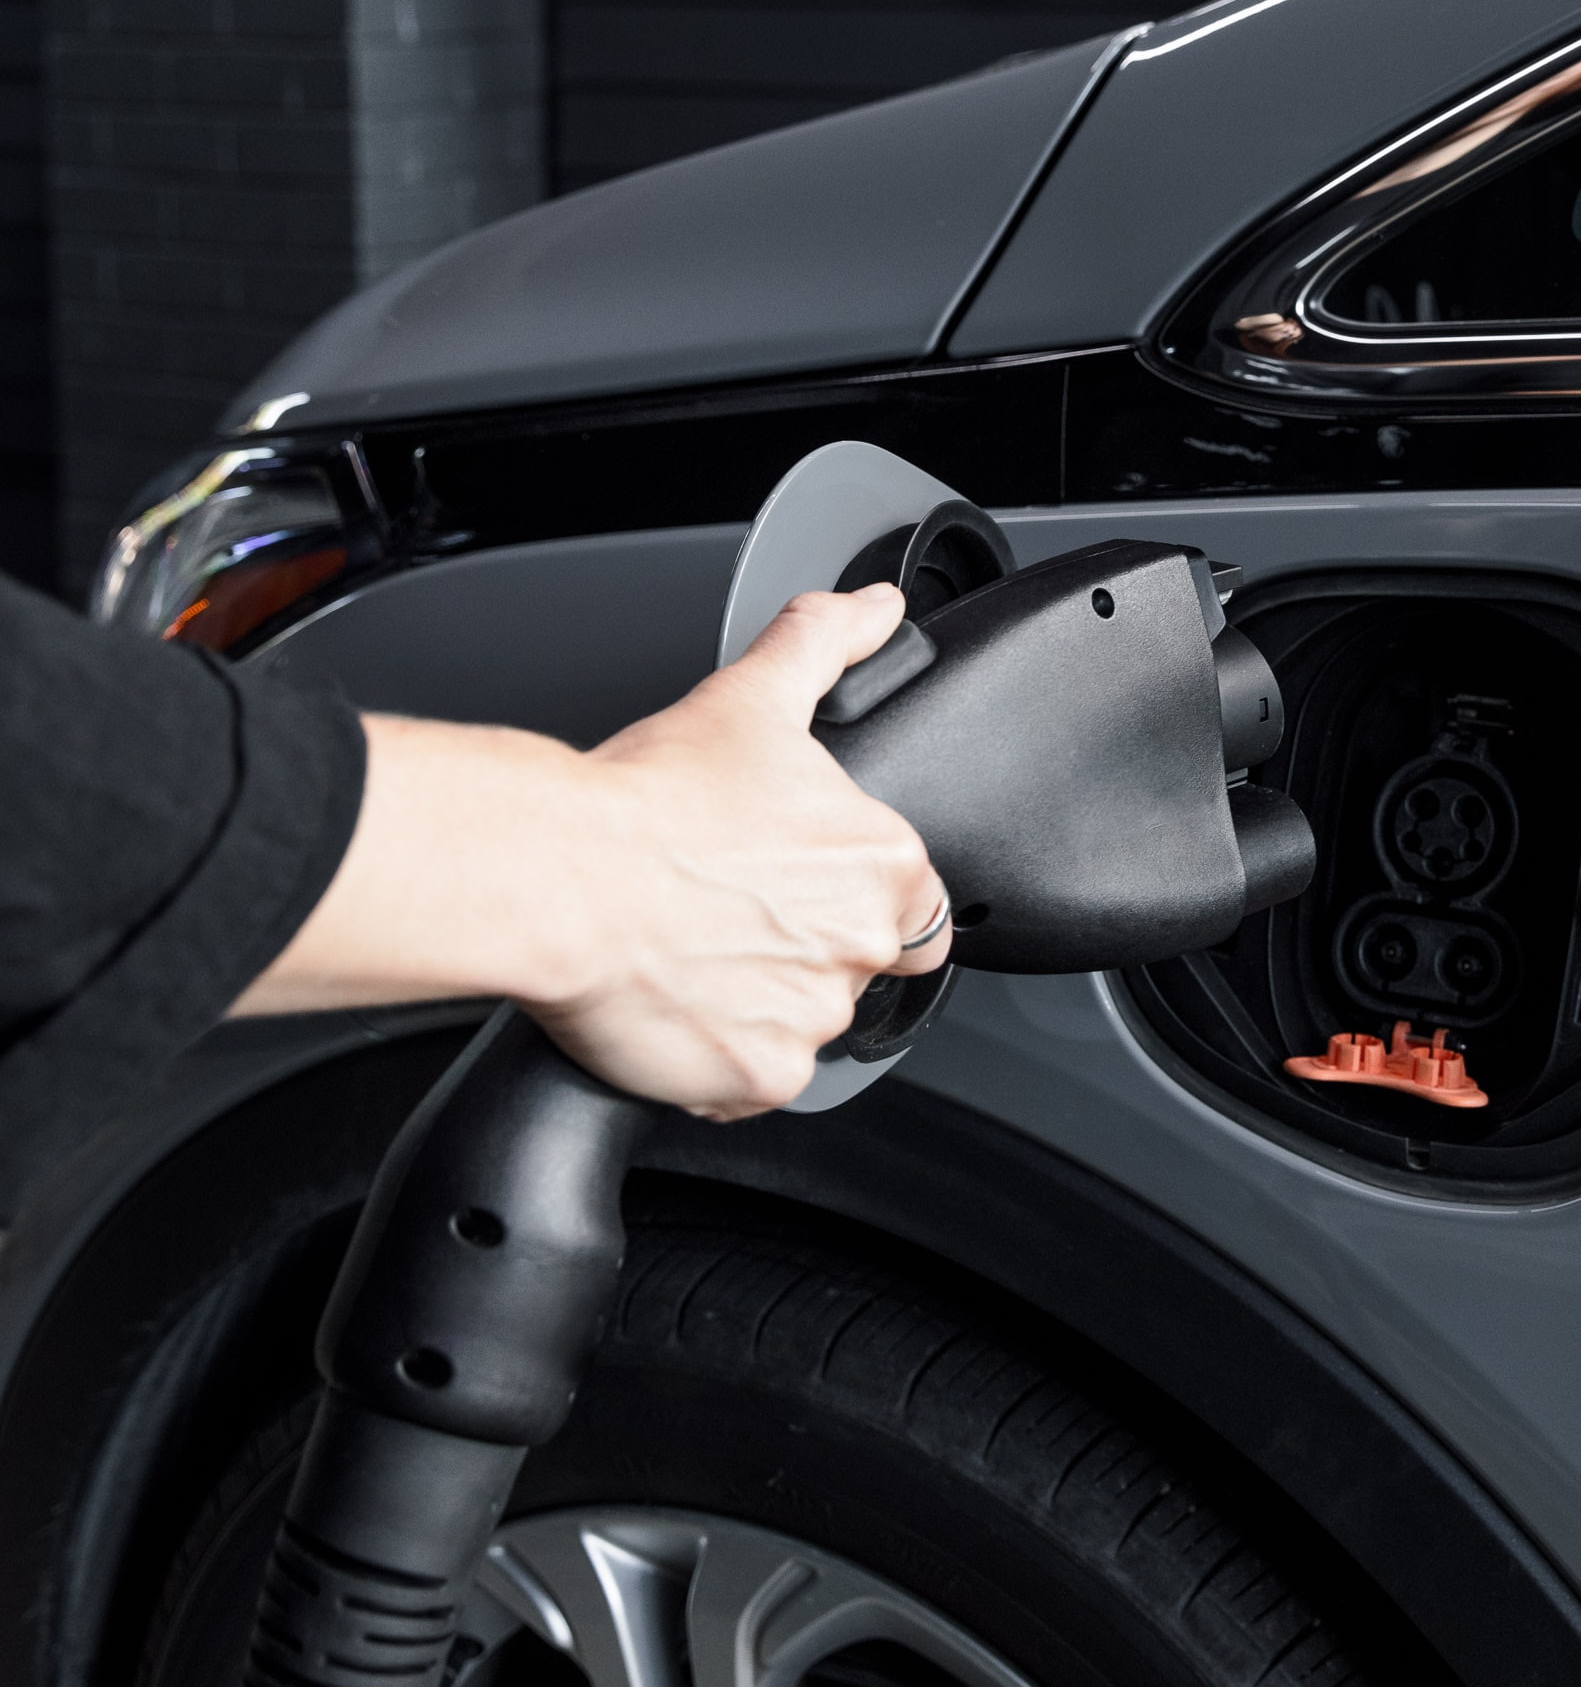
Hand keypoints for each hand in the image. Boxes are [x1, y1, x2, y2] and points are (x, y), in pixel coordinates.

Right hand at [230, 584, 948, 1120]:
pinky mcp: (758, 1079)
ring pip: (803, 1020)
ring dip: (761, 998)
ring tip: (692, 948)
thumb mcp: (751, 696)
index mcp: (884, 862)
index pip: (916, 898)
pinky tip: (678, 1000)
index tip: (796, 880)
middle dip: (803, 943)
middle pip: (857, 961)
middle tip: (728, 908)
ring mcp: (811, 1021)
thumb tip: (876, 607)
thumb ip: (825, 643)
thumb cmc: (646, 797)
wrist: (558, 879)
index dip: (853, 888)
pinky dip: (719, 1054)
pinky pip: (753, 1079)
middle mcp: (864, 947)